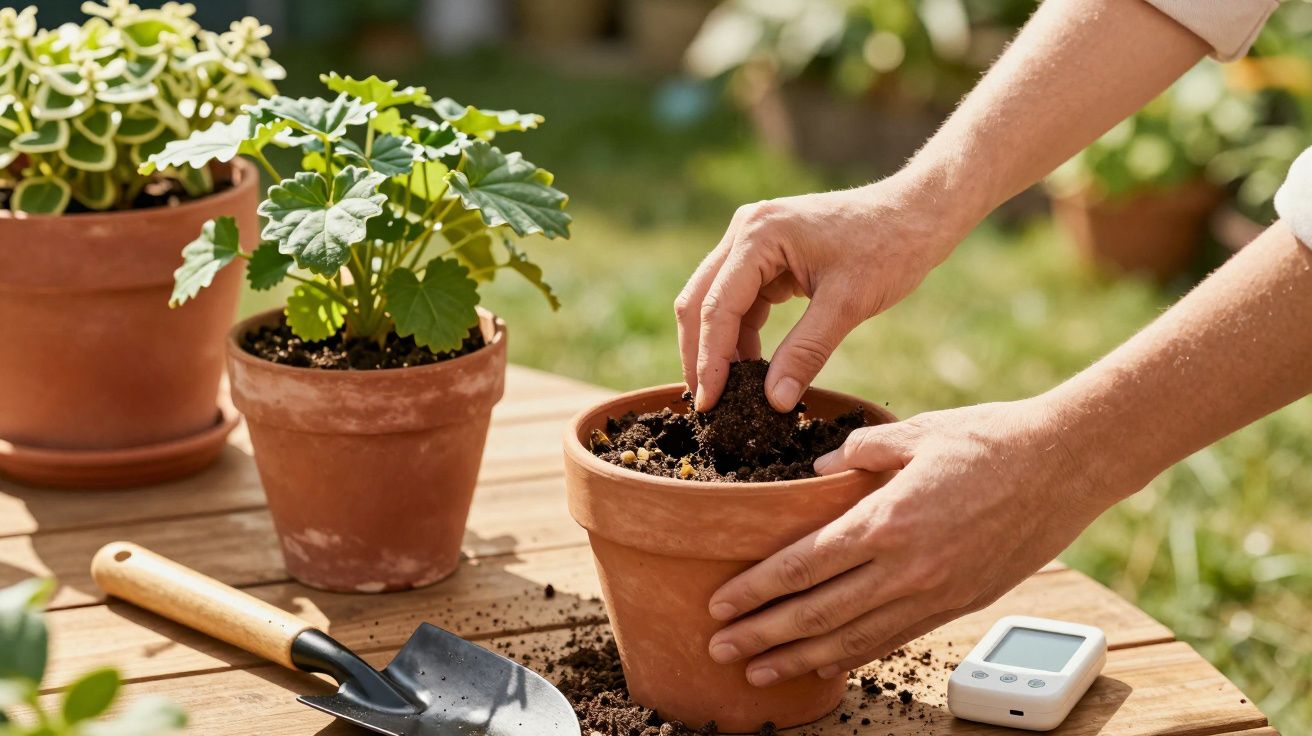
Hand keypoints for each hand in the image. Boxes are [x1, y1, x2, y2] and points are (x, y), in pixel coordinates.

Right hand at [674, 175, 969, 410]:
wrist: (918, 213)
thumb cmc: (890, 248)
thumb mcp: (847, 304)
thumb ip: (806, 352)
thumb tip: (774, 403)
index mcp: (758, 234)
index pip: (717, 307)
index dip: (709, 361)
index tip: (709, 406)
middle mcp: (745, 230)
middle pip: (700, 301)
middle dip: (700, 355)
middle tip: (708, 406)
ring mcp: (753, 240)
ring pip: (714, 302)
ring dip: (718, 347)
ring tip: (729, 395)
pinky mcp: (766, 254)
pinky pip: (739, 300)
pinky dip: (740, 335)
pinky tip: (751, 369)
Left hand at [703, 398, 1117, 685]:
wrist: (1066, 466)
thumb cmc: (989, 440)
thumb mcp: (915, 432)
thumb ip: (858, 451)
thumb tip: (814, 472)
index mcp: (887, 521)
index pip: (803, 565)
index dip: (756, 589)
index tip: (719, 604)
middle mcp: (906, 568)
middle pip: (818, 612)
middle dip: (762, 635)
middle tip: (718, 649)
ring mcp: (935, 593)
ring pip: (853, 638)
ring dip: (799, 658)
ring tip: (758, 671)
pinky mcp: (959, 604)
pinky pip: (895, 638)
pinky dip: (853, 654)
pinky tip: (825, 663)